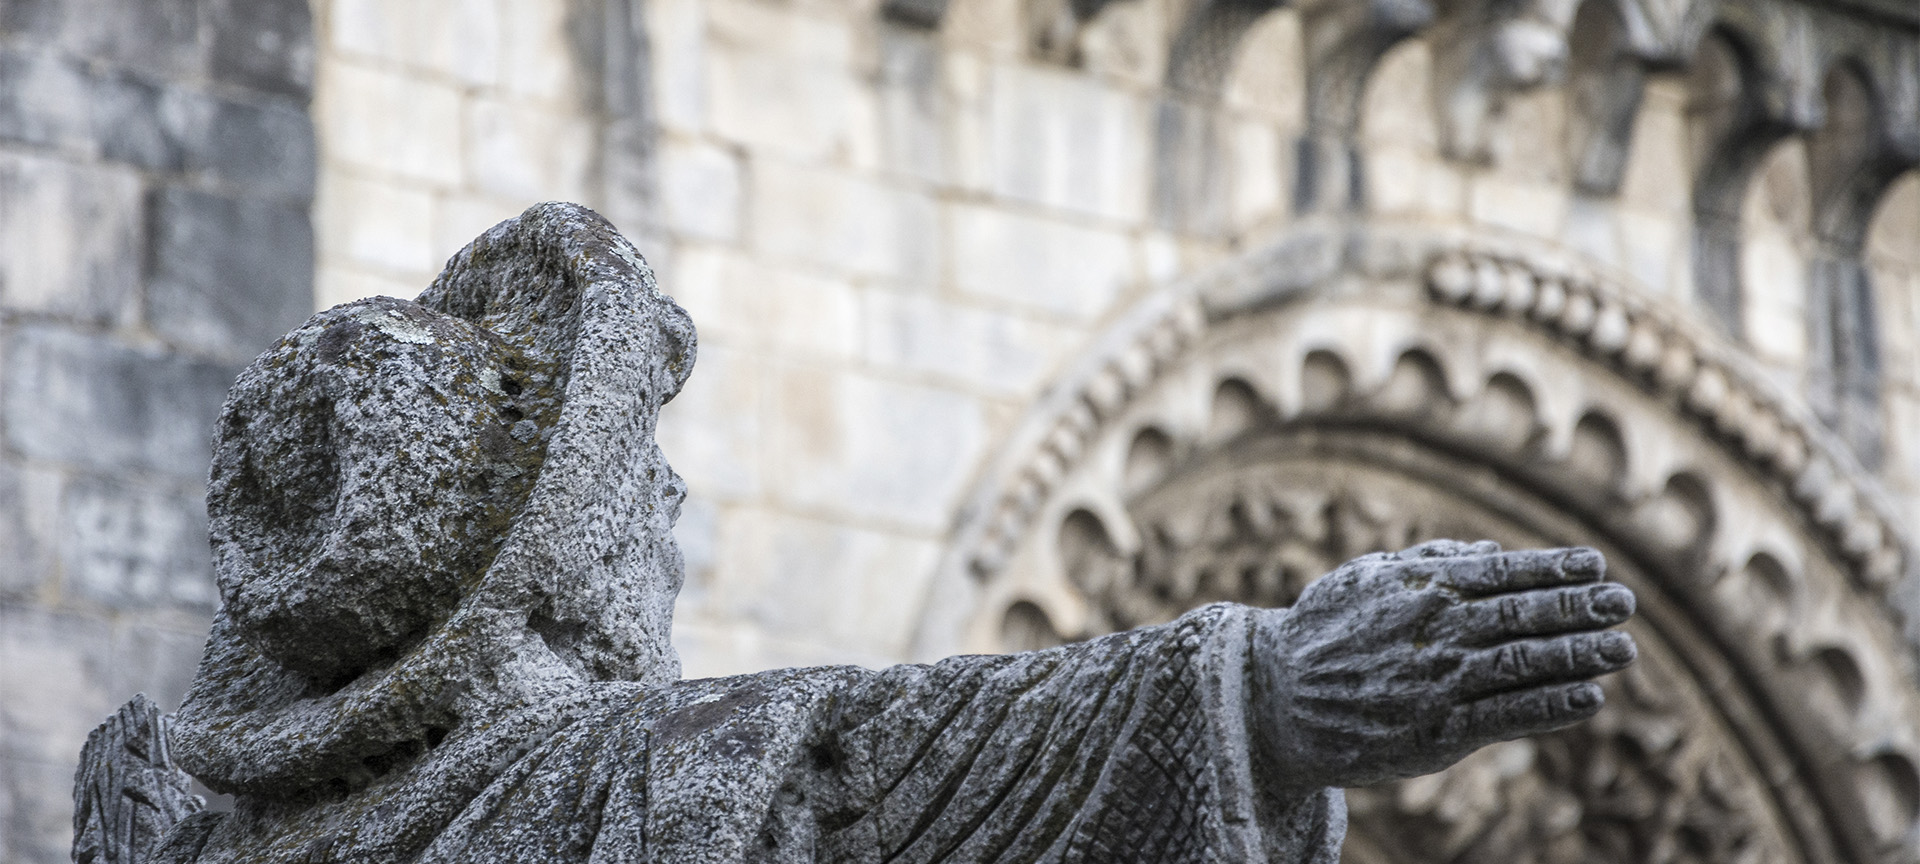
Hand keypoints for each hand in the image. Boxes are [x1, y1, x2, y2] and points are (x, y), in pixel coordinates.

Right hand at [1250, 540, 1635, 791]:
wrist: (1274, 699)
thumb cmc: (1323, 633)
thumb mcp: (1366, 578)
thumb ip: (1430, 562)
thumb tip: (1490, 551)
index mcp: (1417, 587)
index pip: (1501, 572)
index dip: (1552, 568)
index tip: (1595, 564)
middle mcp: (1433, 630)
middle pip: (1523, 616)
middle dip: (1578, 608)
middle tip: (1622, 602)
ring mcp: (1437, 682)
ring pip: (1523, 664)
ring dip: (1579, 656)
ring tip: (1620, 649)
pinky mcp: (1436, 732)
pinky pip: (1507, 716)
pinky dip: (1552, 706)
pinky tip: (1588, 697)